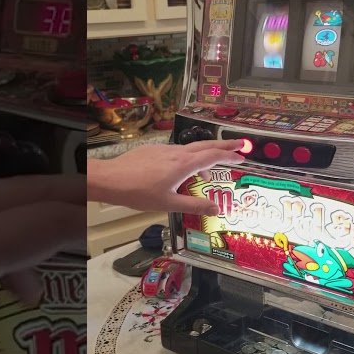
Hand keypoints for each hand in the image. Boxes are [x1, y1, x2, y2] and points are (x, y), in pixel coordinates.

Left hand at [87, 138, 243, 213]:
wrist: (111, 179)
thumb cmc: (139, 192)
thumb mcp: (169, 204)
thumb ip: (194, 205)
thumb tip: (216, 209)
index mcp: (184, 165)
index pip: (213, 156)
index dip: (230, 155)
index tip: (242, 156)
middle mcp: (177, 153)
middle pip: (206, 145)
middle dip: (225, 145)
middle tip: (240, 145)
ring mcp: (165, 149)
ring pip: (191, 149)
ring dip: (205, 155)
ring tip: (209, 170)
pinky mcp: (154, 150)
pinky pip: (177, 151)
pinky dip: (188, 158)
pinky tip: (182, 171)